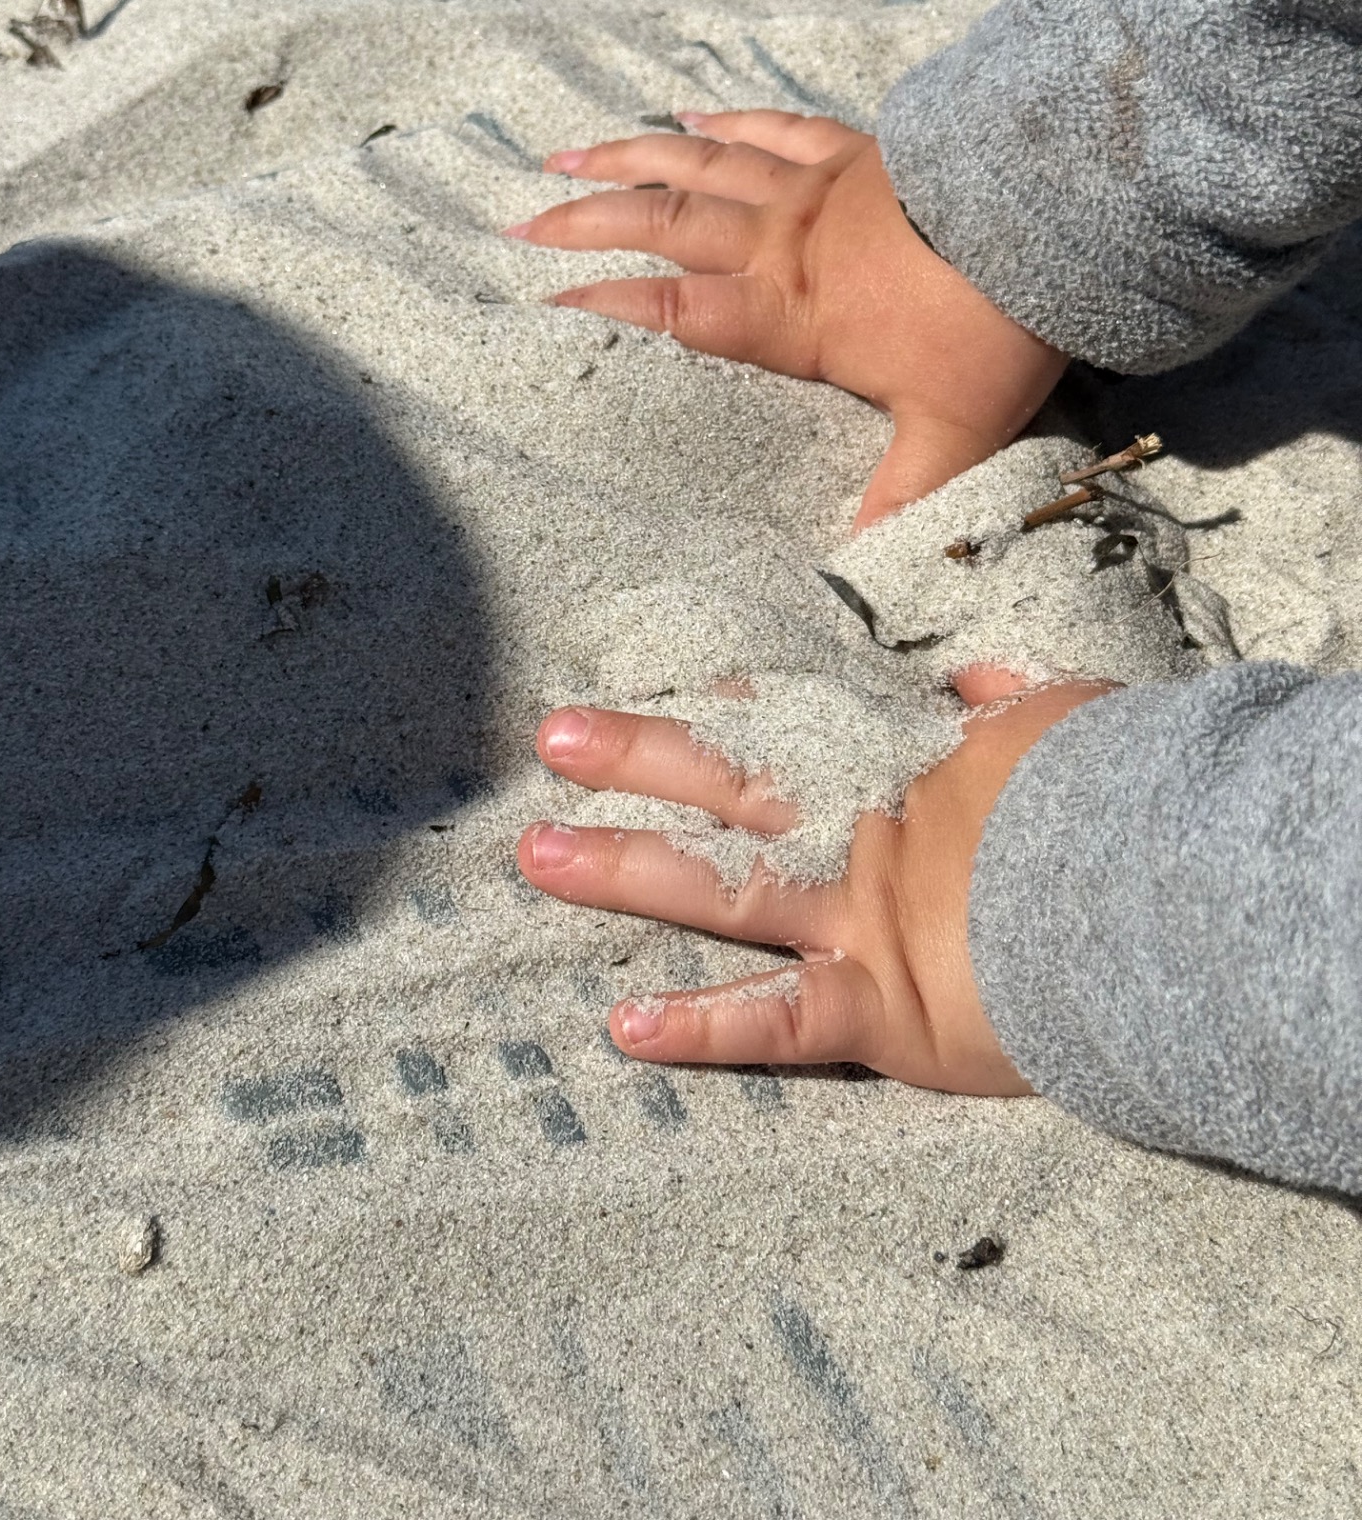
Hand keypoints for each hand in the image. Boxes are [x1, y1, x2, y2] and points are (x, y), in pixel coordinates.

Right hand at [511, 111, 1066, 523]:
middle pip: (663, 223)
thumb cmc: (992, 324)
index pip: (675, 312)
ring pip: (699, 164)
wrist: (1052, 215)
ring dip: (629, 157)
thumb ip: (903, 496)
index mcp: (788, 311)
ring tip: (566, 154)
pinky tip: (688, 113)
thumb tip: (867, 570)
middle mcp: (781, 241)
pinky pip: (772, 126)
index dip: (605, 309)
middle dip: (586, 222)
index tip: (543, 308)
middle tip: (520, 221)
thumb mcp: (949, 429)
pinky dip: (724, 120)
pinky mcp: (853, 150)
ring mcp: (812, 188)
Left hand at [517, 669, 1112, 1093]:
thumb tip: (976, 676)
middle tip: (553, 738)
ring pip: (718, 887)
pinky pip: (776, 1020)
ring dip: (623, 870)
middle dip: (636, 757)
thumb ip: (1011, 697)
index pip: (789, 723)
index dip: (715, 705)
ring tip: (537, 856)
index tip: (653, 691)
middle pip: (726, 785)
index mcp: (903, 761)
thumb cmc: (1126, 797)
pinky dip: (700, 1029)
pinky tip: (623, 1028)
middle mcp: (861, 831)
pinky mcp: (884, 1006)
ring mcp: (859, 916)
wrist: (1168, 886)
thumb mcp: (1069, 722)